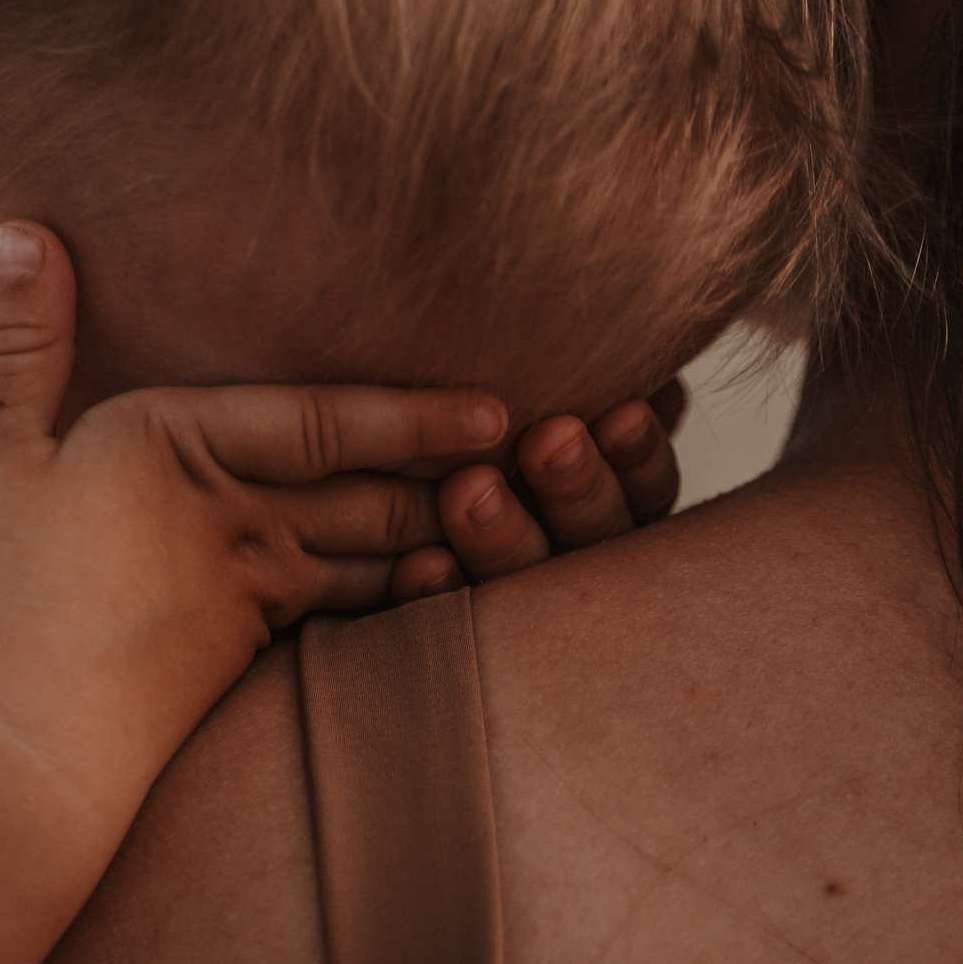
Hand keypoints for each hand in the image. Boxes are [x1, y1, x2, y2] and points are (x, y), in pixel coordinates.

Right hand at [0, 220, 509, 818]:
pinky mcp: (238, 660)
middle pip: (370, 494)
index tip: (495, 410)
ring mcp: (245, 598)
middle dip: (452, 476)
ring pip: (367, 560)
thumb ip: (21, 340)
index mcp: (180, 447)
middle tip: (536, 461)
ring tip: (502, 519)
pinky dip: (392, 602)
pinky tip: (423, 598)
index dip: (415, 415)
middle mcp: (233, 519)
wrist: (9, 751)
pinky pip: (339, 620)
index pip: (327, 423)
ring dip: (434, 538)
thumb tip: (24, 228)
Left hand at [388, 378, 686, 599]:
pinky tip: (420, 564)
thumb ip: (578, 375)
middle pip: (592, 533)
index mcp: (600, 490)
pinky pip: (442, 613)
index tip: (625, 412)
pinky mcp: (432, 610)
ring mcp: (503, 589)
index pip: (641, 486)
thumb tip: (645, 351)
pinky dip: (437, 589)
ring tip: (469, 491)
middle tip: (551, 441)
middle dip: (578, 485)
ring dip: (504, 535)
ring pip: (523, 574)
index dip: (637, 455)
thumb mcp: (526, 374)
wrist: (317, 433)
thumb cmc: (442, 362)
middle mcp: (560, 542)